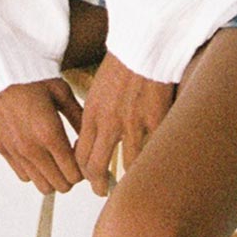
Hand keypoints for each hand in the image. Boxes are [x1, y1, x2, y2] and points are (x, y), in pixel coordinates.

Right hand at [0, 77, 86, 193]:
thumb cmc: (29, 77)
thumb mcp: (61, 92)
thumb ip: (78, 117)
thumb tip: (92, 135)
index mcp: (50, 134)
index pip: (74, 174)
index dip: (83, 170)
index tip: (82, 156)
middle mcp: (31, 148)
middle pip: (60, 185)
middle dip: (70, 176)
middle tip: (71, 160)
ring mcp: (15, 151)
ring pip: (41, 185)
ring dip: (53, 176)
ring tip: (55, 159)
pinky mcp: (3, 149)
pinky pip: (23, 176)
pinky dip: (34, 171)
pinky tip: (38, 154)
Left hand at [75, 52, 174, 194]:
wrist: (143, 44)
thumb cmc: (122, 64)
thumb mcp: (99, 90)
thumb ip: (97, 115)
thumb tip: (96, 137)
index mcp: (92, 113)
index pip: (80, 153)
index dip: (82, 171)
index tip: (87, 177)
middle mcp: (109, 122)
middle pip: (96, 166)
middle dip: (98, 184)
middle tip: (102, 191)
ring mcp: (133, 122)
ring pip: (126, 165)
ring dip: (127, 179)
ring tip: (130, 185)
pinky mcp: (156, 119)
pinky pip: (154, 149)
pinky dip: (154, 160)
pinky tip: (155, 166)